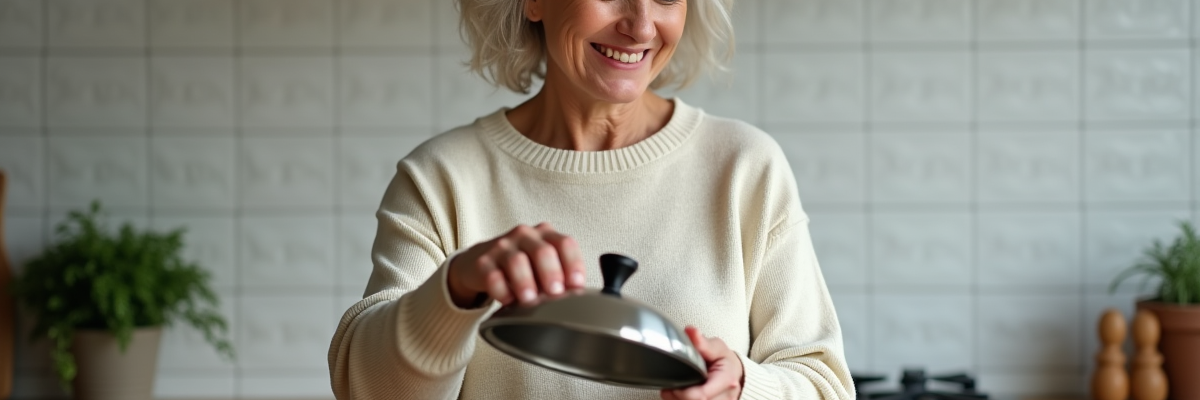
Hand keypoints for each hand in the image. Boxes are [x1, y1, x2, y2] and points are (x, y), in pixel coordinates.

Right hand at [447, 222, 586, 307]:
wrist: (482, 264)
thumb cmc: (522, 267)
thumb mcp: (544, 266)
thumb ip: (562, 276)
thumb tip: (579, 296)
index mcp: (546, 235)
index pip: (565, 244)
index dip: (574, 264)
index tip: (577, 284)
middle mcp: (525, 236)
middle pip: (543, 251)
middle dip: (551, 273)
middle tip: (554, 292)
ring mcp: (503, 246)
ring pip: (517, 261)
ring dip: (526, 282)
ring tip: (529, 299)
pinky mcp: (483, 261)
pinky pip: (492, 276)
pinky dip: (501, 290)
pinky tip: (507, 300)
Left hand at [661, 326, 743, 399]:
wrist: (734, 374)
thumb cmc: (724, 360)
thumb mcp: (716, 347)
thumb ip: (702, 342)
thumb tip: (691, 331)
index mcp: (726, 380)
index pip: (701, 395)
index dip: (682, 393)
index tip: (671, 386)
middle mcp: (726, 397)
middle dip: (678, 397)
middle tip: (671, 386)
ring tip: (676, 389)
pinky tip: (681, 395)